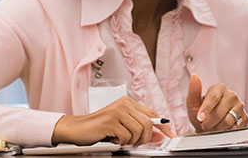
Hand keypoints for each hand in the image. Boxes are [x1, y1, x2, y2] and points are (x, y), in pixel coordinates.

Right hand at [51, 96, 176, 145]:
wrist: (76, 129)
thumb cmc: (99, 129)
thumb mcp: (123, 129)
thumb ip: (141, 131)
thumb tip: (160, 135)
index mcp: (128, 103)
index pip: (152, 113)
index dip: (163, 126)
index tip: (170, 135)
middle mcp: (124, 104)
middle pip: (148, 123)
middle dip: (144, 138)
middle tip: (133, 143)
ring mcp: (117, 111)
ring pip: (139, 130)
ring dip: (132, 141)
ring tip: (120, 140)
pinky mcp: (110, 120)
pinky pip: (127, 136)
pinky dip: (121, 142)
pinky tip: (113, 139)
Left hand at [186, 74, 247, 132]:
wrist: (209, 124)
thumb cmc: (201, 112)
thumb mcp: (193, 103)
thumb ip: (194, 90)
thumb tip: (194, 76)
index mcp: (220, 88)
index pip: (213, 98)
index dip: (205, 109)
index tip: (200, 118)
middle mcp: (232, 95)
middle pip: (219, 112)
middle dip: (209, 122)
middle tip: (204, 125)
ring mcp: (240, 106)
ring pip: (227, 122)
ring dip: (216, 128)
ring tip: (212, 127)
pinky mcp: (245, 117)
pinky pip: (235, 128)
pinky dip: (225, 132)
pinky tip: (221, 129)